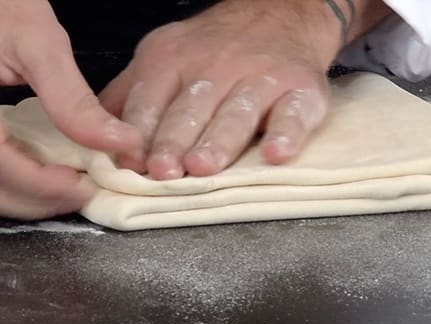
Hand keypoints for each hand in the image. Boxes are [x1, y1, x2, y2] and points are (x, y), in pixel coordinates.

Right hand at [0, 0, 139, 218]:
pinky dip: (15, 179)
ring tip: (67, 181)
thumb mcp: (38, 43)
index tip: (86, 187)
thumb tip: (121, 142)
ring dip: (28, 194)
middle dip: (40, 198)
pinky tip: (41, 168)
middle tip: (83, 189)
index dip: (45, 187)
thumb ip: (74, 99)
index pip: (0, 169)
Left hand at [100, 0, 344, 179]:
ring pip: (236, 113)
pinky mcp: (300, 89)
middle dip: (174, 141)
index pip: (149, 101)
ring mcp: (261, 77)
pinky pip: (293, 114)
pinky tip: (276, 155)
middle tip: (164, 171)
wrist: (279, 15)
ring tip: (204, 166)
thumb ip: (132, 93)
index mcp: (173, 60)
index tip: (131, 165)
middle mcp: (217, 66)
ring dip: (219, 141)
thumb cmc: (216, 48)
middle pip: (191, 110)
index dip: (138, 135)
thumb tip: (100, 136)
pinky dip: (286, 135)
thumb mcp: (165, 56)